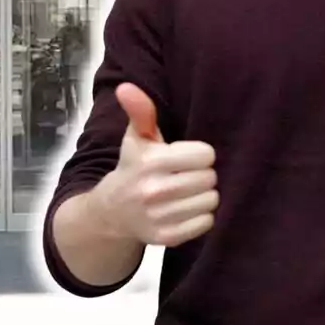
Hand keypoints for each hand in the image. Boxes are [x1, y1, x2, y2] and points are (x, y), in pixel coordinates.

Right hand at [90, 83, 218, 247]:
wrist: (113, 211)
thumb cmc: (133, 167)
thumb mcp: (136, 137)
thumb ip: (139, 110)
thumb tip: (126, 87)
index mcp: (151, 161)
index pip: (206, 155)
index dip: (198, 154)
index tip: (185, 157)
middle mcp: (154, 190)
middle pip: (210, 178)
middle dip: (201, 175)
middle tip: (186, 175)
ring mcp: (160, 216)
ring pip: (211, 201)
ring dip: (203, 196)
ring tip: (186, 192)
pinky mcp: (167, 237)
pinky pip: (206, 223)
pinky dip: (200, 217)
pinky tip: (184, 210)